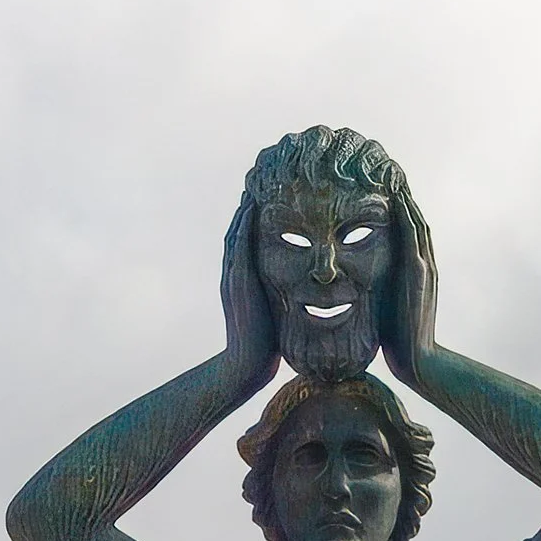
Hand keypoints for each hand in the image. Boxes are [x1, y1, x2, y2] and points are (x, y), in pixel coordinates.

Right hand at [220, 194, 278, 394]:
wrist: (247, 367)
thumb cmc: (268, 346)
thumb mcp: (279, 312)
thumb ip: (285, 294)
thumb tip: (307, 287)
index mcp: (245, 275)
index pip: (252, 234)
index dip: (263, 212)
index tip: (281, 192)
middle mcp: (235, 269)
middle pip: (243, 223)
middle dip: (254, 199)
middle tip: (268, 174)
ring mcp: (233, 272)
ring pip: (239, 226)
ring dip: (250, 201)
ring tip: (263, 178)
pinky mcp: (238, 277)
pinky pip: (241, 239)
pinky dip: (248, 217)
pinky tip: (258, 200)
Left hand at [377, 188, 439, 384]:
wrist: (417, 362)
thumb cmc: (396, 340)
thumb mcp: (383, 306)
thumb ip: (375, 289)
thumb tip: (351, 282)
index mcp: (414, 270)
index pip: (405, 230)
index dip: (394, 208)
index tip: (376, 188)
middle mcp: (423, 263)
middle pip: (413, 218)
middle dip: (400, 195)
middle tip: (385, 170)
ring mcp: (423, 267)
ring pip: (415, 221)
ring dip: (404, 197)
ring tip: (390, 174)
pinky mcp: (419, 274)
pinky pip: (413, 235)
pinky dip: (406, 214)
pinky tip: (395, 197)